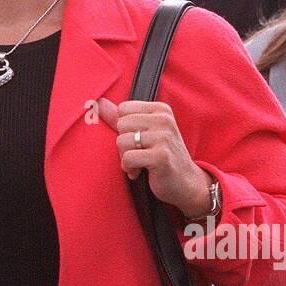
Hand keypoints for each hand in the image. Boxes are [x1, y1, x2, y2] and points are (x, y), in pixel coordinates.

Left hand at [97, 97, 213, 218]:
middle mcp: (164, 119)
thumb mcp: (144, 132)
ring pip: (122, 141)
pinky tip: (140, 172)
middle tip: (139, 154)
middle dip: (124, 144)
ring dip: (125, 157)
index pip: (123, 109)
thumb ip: (121, 117)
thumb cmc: (162, 156)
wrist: (186, 183)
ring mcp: (164, 137)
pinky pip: (128, 158)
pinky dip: (129, 169)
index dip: (125, 128)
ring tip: (140, 164)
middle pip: (121, 124)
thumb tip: (99, 101)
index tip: (138, 141)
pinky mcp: (161, 156)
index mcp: (161, 109)